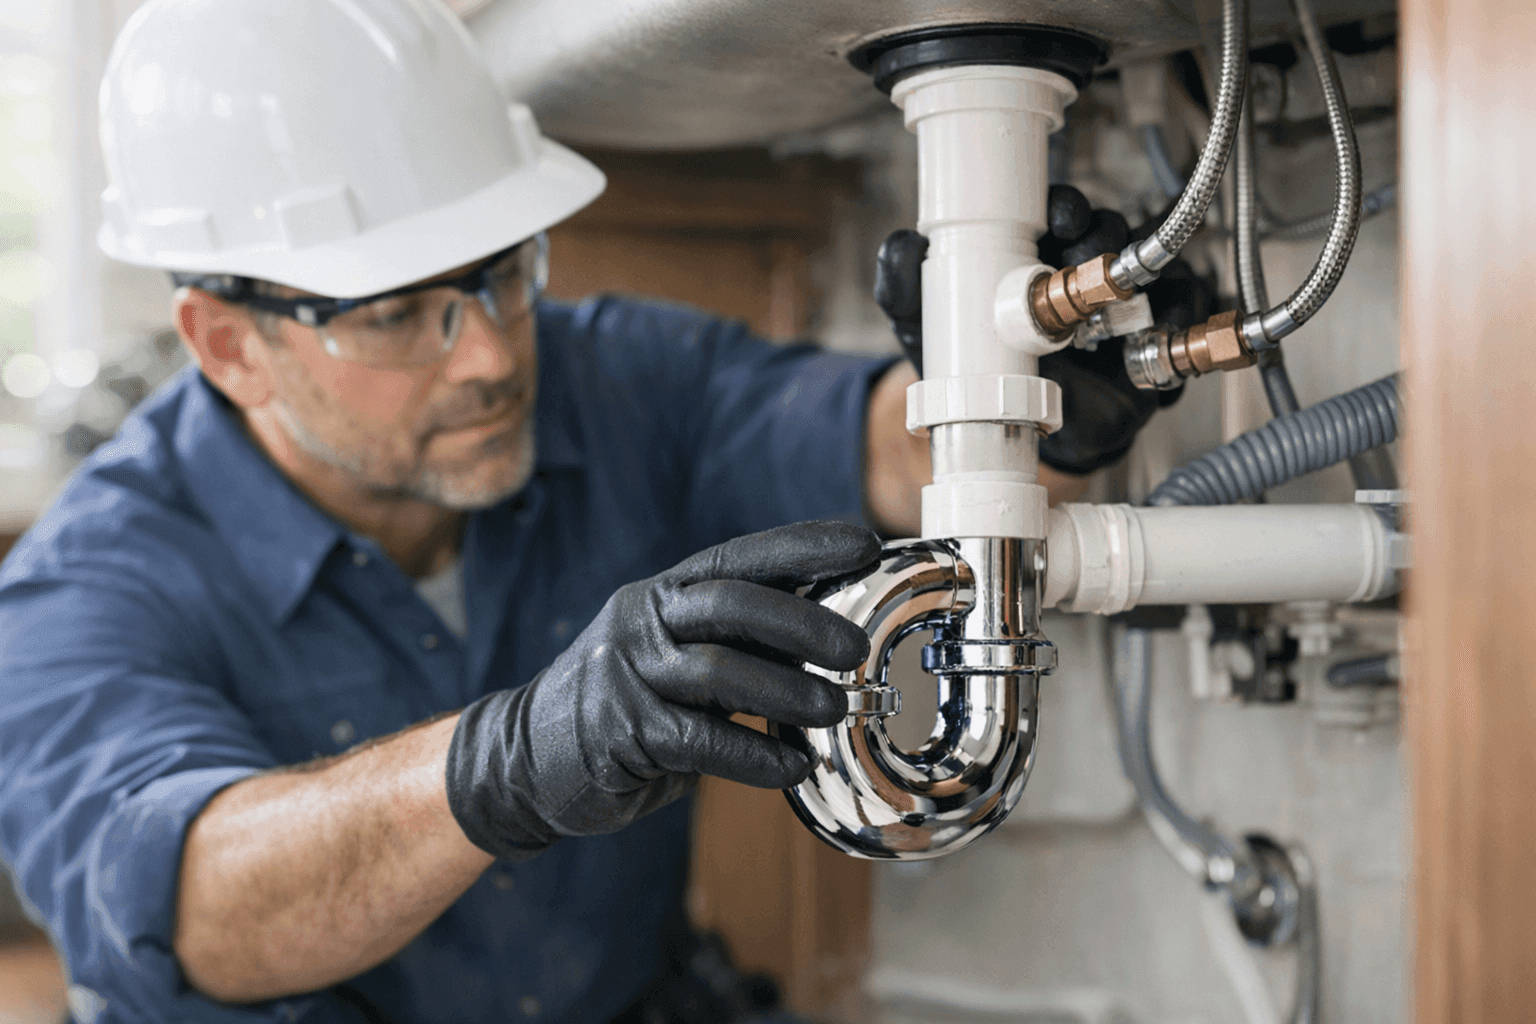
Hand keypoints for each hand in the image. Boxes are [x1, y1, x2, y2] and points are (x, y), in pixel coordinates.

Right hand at [445, 521, 879, 860]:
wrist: (527, 759)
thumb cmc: (630, 707)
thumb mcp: (680, 659)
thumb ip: (738, 645)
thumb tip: (830, 639)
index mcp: (665, 593)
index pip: (741, 557)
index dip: (804, 546)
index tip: (866, 543)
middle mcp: (643, 620)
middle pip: (731, 602)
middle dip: (803, 622)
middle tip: (855, 650)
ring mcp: (626, 673)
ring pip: (718, 669)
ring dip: (788, 693)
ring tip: (834, 712)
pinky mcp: (620, 730)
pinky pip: (700, 739)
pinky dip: (755, 754)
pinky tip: (791, 767)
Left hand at [873, 185, 1209, 475]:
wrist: (1000, 438)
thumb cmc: (967, 369)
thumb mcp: (922, 325)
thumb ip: (903, 285)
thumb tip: (901, 245)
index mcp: (1034, 258)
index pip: (1061, 214)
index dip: (1068, 208)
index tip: (1061, 217)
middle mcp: (1080, 278)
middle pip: (1109, 235)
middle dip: (1103, 236)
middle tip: (1084, 252)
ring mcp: (1117, 313)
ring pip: (1150, 272)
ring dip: (1144, 278)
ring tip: (1119, 300)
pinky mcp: (1145, 352)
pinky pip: (1179, 325)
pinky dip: (1182, 322)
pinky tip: (1161, 331)